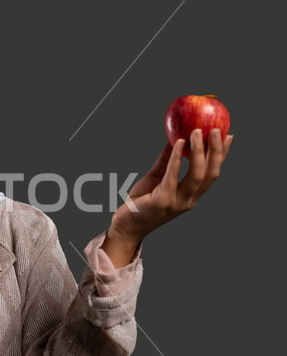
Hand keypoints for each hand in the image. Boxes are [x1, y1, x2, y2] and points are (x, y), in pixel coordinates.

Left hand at [109, 128, 232, 248]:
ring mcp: (177, 202)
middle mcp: (189, 200)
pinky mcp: (162, 201)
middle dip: (216, 151)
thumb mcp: (157, 177)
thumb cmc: (141, 201)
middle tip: (215, 129)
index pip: (212, 173)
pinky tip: (178, 143)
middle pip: (210, 174)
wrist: (126, 225)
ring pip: (196, 176)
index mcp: (191, 195)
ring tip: (197, 132)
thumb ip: (167, 161)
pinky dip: (176, 159)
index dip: (222, 155)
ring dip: (199, 152)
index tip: (229, 135)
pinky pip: (172, 177)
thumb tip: (175, 137)